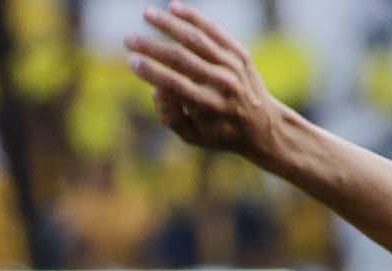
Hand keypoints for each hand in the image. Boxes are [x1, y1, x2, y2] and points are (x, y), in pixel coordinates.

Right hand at [126, 4, 289, 158]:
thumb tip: (156, 87)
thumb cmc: (219, 133)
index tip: (131, 60)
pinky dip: (194, 18)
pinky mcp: (239, 54)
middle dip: (151, 47)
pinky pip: (214, 31)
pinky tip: (173, 7)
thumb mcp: (193, 136)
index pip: (175, 85)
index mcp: (209, 107)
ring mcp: (232, 67)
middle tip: (127, 38)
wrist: (264, 126)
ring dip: (168, 24)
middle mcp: (222, 84)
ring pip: (196, 39)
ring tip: (146, 14)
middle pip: (182, 59)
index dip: (151, 72)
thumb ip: (170, 115)